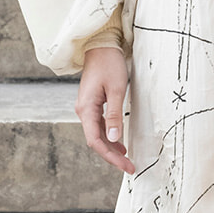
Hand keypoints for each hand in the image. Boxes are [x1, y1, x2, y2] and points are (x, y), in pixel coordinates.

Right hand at [76, 46, 134, 173]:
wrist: (101, 45)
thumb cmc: (109, 64)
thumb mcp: (116, 90)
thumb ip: (114, 115)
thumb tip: (114, 140)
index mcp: (86, 109)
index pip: (96, 141)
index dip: (110, 157)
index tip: (126, 166)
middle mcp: (83, 111)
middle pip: (96, 141)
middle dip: (112, 156)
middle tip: (130, 167)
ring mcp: (87, 108)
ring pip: (98, 135)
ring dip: (111, 147)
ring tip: (126, 159)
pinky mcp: (92, 104)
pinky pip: (99, 126)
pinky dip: (110, 136)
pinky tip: (119, 143)